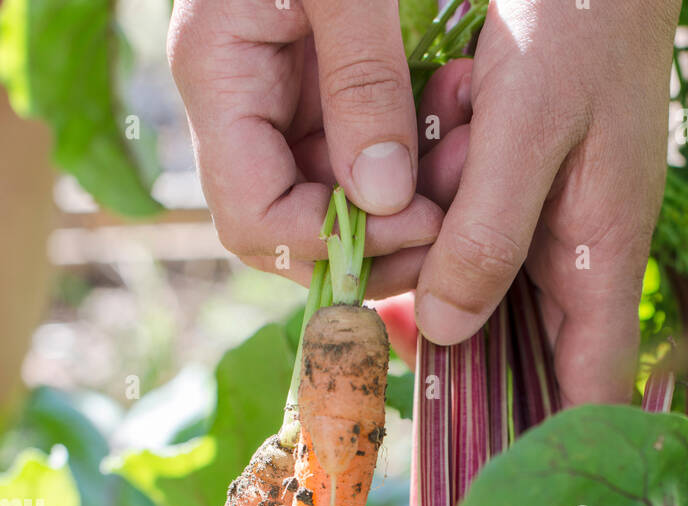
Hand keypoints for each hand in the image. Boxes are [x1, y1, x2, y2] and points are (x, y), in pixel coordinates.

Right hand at [167, 0, 444, 296]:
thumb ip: (362, 80)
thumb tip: (385, 198)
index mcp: (216, 75)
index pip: (254, 218)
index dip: (332, 244)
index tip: (418, 224)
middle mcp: (238, 104)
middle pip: (293, 229)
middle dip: (374, 243)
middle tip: (450, 225)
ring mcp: (276, 100)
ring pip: (335, 199)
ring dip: (404, 206)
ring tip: (467, 166)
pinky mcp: (318, 86)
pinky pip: (362, 156)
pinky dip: (413, 164)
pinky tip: (456, 137)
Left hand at [413, 0, 680, 405]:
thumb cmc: (581, 20)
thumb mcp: (530, 122)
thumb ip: (489, 233)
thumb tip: (442, 331)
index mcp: (603, 257)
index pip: (592, 388)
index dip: (551, 445)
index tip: (495, 492)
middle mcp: (576, 260)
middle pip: (518, 355)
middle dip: (456, 352)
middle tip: (387, 338)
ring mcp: (546, 231)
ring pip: (476, 298)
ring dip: (429, 276)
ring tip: (411, 222)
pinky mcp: (515, 199)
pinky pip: (464, 244)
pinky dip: (427, 233)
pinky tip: (400, 203)